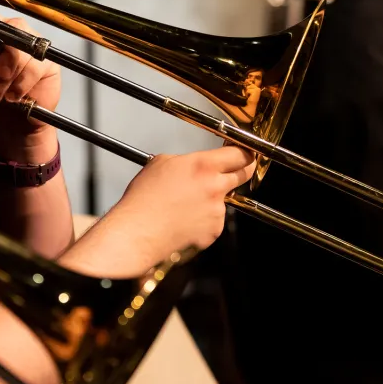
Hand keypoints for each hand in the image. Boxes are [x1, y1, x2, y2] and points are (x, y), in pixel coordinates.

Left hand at [0, 0, 61, 161]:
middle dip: (5, 54)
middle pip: (13, 29)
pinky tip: (14, 96)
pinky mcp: (47, 63)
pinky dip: (22, 83)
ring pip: (24, 51)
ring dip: (10, 77)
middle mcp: (13, 36)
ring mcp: (32, 48)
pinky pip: (37, 66)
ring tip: (0, 96)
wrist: (11, 122)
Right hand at [60, 145, 255, 277]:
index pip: (240, 153)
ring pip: (224, 200)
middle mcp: (215, 188)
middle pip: (243, 174)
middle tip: (233, 170)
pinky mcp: (214, 231)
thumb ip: (187, 161)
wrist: (137, 232)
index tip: (244, 151)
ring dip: (212, 199)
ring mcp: (217, 212)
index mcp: (203, 166)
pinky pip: (214, 220)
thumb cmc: (143, 199)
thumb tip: (195, 164)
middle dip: (241, 170)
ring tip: (185, 204)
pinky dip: (203, 220)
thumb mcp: (161, 163)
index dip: (245, 151)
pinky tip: (183, 220)